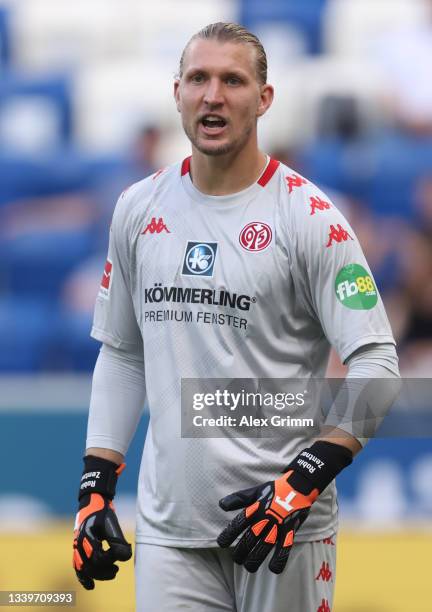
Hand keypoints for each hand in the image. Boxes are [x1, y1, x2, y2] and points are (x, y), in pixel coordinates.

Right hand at [73, 492, 131, 589]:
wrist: (92, 501)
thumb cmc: (103, 511)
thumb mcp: (112, 523)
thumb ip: (118, 541)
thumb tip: (125, 558)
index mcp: (87, 536)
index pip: (98, 557)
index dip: (111, 559)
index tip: (121, 552)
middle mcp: (79, 543)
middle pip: (90, 567)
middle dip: (104, 571)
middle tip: (117, 570)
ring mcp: (76, 547)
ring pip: (83, 569)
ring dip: (97, 575)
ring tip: (112, 574)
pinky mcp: (78, 549)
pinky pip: (77, 567)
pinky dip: (83, 577)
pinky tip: (90, 586)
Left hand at [217, 441, 352, 573]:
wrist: (297, 486)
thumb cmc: (274, 490)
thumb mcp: (254, 491)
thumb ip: (238, 499)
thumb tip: (221, 505)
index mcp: (255, 508)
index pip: (238, 523)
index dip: (228, 534)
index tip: (220, 543)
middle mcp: (264, 518)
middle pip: (250, 538)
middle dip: (241, 551)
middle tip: (237, 559)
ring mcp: (277, 525)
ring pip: (264, 546)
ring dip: (255, 559)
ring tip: (249, 567)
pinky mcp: (290, 530)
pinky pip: (285, 547)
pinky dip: (280, 559)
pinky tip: (274, 569)